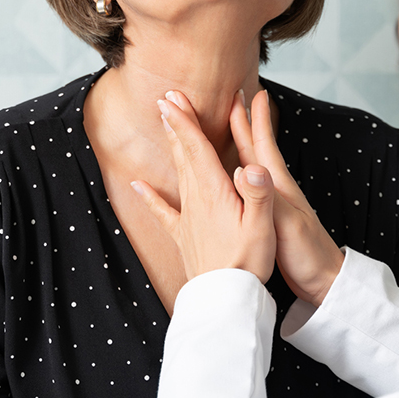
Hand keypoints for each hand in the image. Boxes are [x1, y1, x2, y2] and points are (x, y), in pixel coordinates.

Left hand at [131, 91, 276, 282]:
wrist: (225, 298)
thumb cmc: (248, 262)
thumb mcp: (262, 225)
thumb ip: (259, 192)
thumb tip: (254, 164)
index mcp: (216, 192)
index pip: (197, 148)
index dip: (185, 121)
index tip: (173, 99)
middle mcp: (197, 199)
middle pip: (184, 154)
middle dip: (176, 125)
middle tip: (166, 98)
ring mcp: (187, 217)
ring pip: (177, 173)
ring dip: (171, 147)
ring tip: (165, 125)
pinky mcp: (184, 235)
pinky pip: (162, 211)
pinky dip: (149, 196)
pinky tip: (136, 185)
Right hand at [230, 89, 344, 305]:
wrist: (323, 282)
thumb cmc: (307, 253)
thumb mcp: (286, 224)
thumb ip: (266, 198)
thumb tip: (244, 170)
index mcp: (277, 186)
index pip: (264, 145)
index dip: (256, 120)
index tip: (250, 92)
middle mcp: (273, 189)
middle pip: (254, 149)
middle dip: (243, 123)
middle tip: (233, 97)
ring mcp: (270, 203)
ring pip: (249, 165)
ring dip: (238, 145)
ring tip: (225, 129)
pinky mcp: (264, 218)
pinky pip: (244, 187)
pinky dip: (232, 175)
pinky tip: (227, 178)